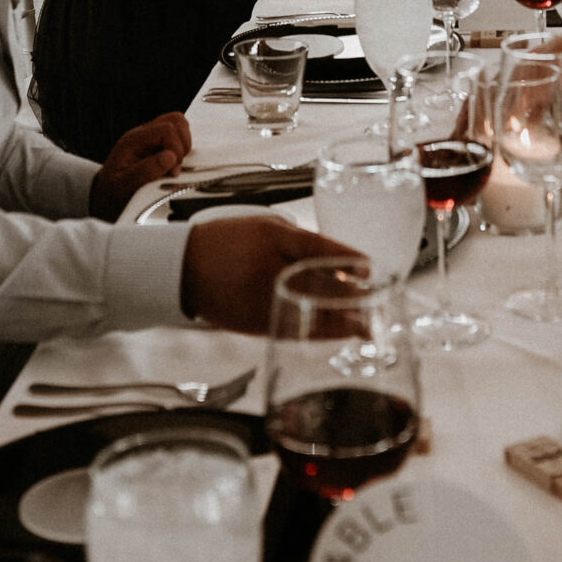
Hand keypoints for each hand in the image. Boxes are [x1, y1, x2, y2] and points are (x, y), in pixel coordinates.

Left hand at [89, 112, 191, 220]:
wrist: (106, 197)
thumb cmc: (113, 192)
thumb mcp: (125, 186)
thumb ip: (146, 171)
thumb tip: (170, 157)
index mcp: (133, 141)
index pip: (166, 129)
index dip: (176, 149)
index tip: (172, 171)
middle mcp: (143, 135)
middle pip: (175, 121)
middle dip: (182, 146)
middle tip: (174, 168)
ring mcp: (151, 138)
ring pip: (178, 125)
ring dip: (183, 146)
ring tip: (174, 166)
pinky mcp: (157, 145)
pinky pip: (177, 136)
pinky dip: (181, 149)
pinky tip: (173, 165)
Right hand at [181, 216, 356, 333]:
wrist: (183, 268)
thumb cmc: (226, 241)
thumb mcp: (266, 227)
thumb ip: (301, 241)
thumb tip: (339, 260)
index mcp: (272, 240)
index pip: (319, 249)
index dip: (349, 259)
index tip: (371, 268)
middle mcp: (269, 271)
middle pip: (321, 286)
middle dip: (353, 297)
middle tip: (378, 301)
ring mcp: (262, 300)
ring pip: (310, 314)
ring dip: (343, 322)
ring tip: (368, 325)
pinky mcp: (256, 324)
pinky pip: (294, 331)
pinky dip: (320, 334)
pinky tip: (338, 335)